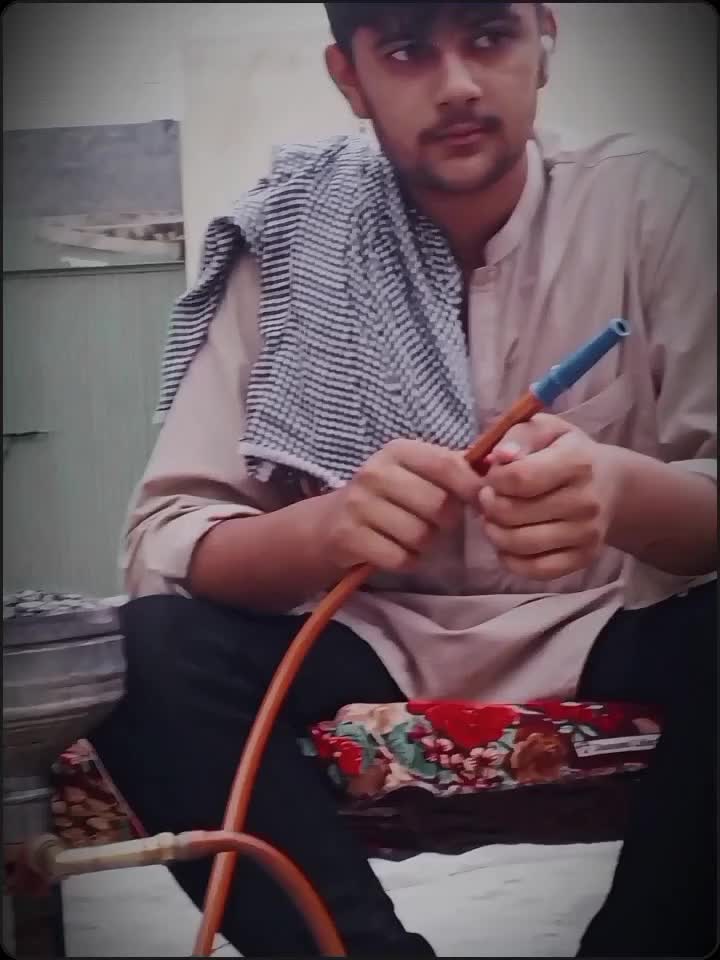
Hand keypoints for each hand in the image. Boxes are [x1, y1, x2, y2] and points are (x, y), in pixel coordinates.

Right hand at [320, 439, 482, 572]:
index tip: (480, 503)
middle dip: (445, 522)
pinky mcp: (349, 536)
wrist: (330, 524)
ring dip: (425, 544)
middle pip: (439, 505)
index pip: (447, 465)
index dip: (472, 487)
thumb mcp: (414, 473)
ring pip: (421, 535)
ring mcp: (359, 504)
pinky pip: (400, 558)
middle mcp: (375, 472)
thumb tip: (501, 467)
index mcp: (397, 451)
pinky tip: (395, 551)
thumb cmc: (387, 498)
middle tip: (434, 523)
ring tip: (411, 536)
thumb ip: (453, 469)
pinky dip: (406, 561)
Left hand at [478, 413, 620, 579]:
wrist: (611, 484)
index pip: (519, 478)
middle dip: (489, 506)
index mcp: (577, 462)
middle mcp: (586, 501)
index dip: (493, 479)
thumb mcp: (545, 429)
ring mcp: (586, 534)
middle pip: (513, 514)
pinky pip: (535, 570)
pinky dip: (510, 560)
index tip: (493, 476)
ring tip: (493, 518)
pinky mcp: (583, 558)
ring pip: (519, 544)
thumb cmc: (566, 452)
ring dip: (494, 532)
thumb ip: (517, 435)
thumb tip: (498, 457)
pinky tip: (506, 543)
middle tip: (488, 498)